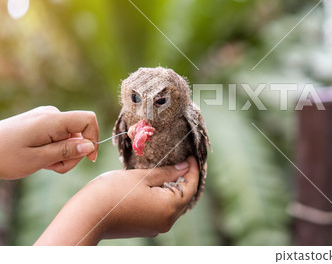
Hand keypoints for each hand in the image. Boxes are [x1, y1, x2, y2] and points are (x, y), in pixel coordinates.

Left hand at [0, 106, 98, 178]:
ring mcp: (46, 117)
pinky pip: (60, 135)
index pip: (88, 119)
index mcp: (51, 120)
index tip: (88, 159)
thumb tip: (90, 146)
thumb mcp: (37, 159)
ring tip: (43, 164)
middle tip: (53, 168)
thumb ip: (66, 151)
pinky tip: (40, 157)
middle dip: (73, 153)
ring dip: (63, 154)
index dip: (94, 138)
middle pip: (80, 132)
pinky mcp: (43, 122)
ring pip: (71, 137)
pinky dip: (56, 149)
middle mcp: (51, 114)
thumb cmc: (5, 157)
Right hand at [34, 156, 199, 244]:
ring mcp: (155, 227)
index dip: (193, 169)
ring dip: (174, 187)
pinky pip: (162, 210)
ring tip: (170, 169)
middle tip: (183, 160)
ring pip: (173, 205)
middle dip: (185, 178)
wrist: (86, 216)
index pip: (191, 187)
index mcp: (169, 208)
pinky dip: (163, 196)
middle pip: (184, 198)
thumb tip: (185, 166)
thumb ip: (167, 172)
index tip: (192, 156)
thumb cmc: (112, 192)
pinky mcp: (145, 227)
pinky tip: (157, 184)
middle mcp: (166, 222)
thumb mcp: (142, 176)